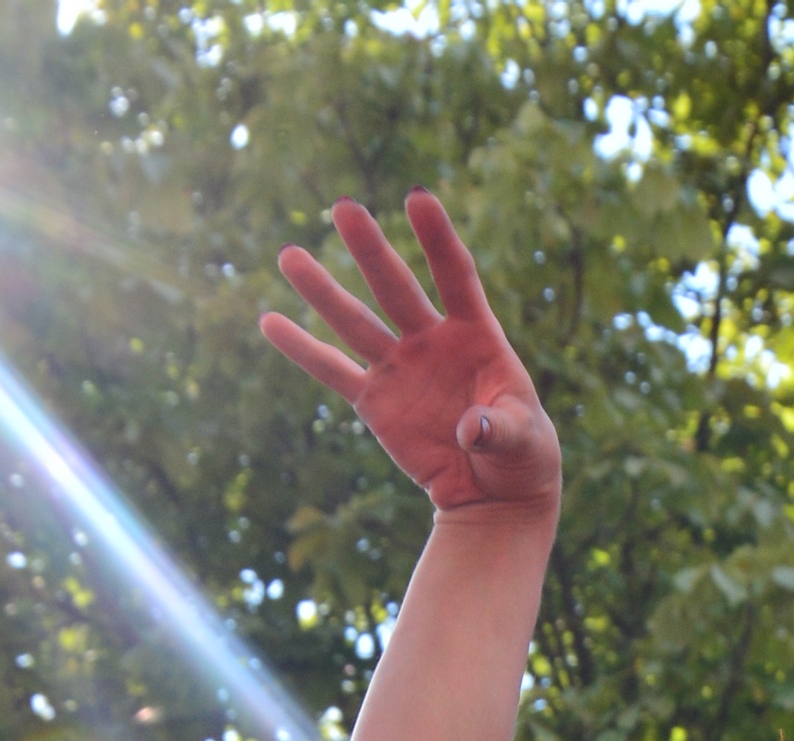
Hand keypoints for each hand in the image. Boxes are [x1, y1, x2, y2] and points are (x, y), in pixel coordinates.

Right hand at [263, 192, 560, 520]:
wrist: (493, 489)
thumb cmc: (520, 455)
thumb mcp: (524, 441)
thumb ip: (500, 428)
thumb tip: (470, 430)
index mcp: (476, 334)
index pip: (456, 276)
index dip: (437, 239)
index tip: (416, 199)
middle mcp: (431, 339)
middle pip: (396, 288)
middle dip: (371, 249)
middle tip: (343, 207)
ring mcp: (399, 366)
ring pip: (355, 322)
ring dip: (322, 291)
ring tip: (289, 255)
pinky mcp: (374, 400)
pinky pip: (332, 371)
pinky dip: (302, 349)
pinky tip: (269, 321)